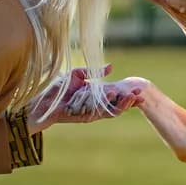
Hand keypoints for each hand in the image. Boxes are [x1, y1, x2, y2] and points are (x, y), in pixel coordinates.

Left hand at [29, 65, 144, 132]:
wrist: (44, 100)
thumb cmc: (59, 88)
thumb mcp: (77, 75)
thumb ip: (93, 72)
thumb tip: (111, 67)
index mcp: (96, 98)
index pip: (116, 98)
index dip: (128, 96)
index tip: (140, 90)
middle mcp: (96, 107)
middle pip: (117, 106)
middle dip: (129, 101)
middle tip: (141, 95)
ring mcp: (91, 112)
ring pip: (111, 111)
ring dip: (122, 104)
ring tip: (131, 97)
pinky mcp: (85, 117)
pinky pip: (99, 112)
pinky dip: (107, 104)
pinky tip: (113, 96)